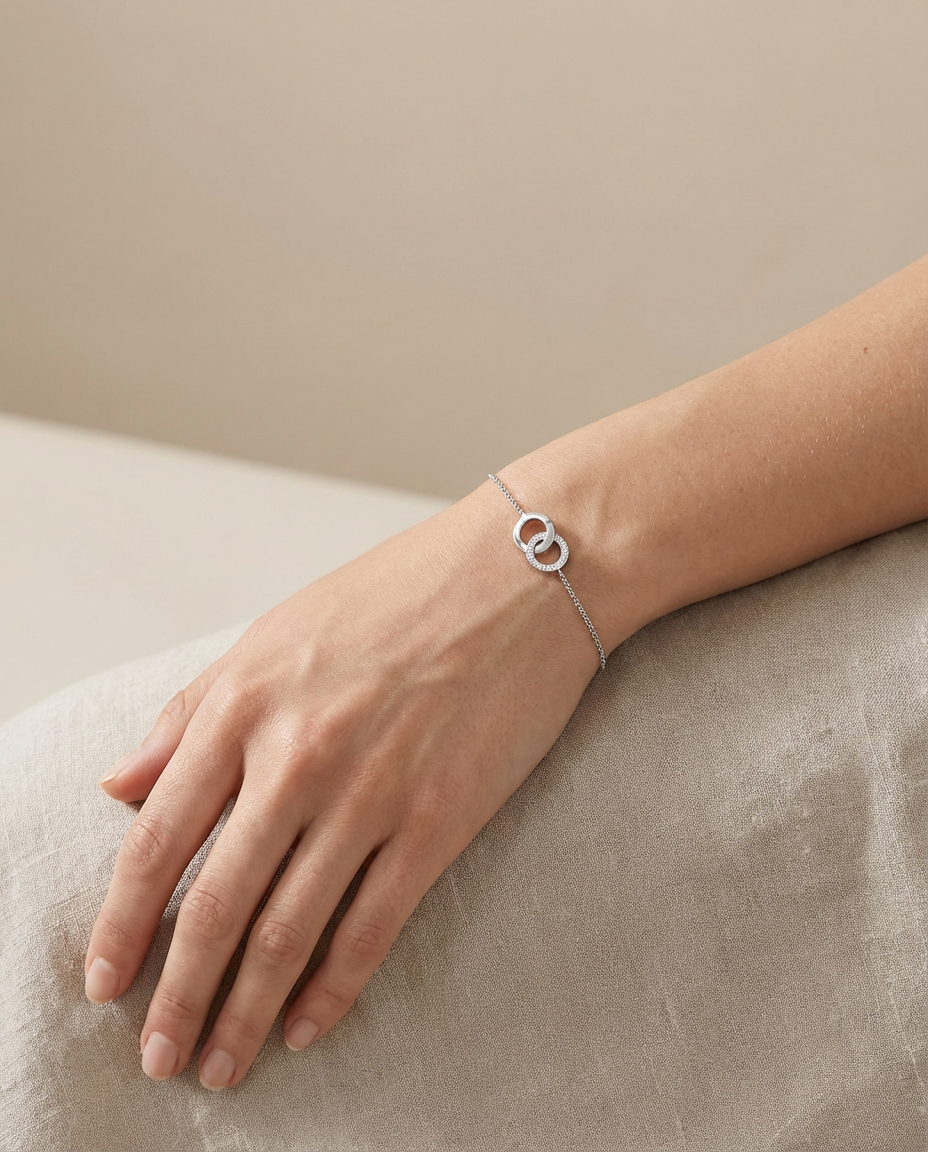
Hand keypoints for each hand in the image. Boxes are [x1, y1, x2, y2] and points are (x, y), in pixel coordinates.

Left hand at [84, 478, 610, 1089]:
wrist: (521, 574)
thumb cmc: (397, 594)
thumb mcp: (275, 633)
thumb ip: (192, 712)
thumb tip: (118, 786)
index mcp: (245, 702)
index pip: (158, 838)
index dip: (122, 923)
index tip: (105, 980)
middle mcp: (297, 754)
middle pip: (214, 903)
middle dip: (176, 994)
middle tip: (157, 1057)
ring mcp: (371, 791)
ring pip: (287, 930)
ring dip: (244, 1011)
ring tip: (219, 1063)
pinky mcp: (439, 819)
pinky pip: (372, 926)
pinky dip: (332, 988)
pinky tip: (305, 1026)